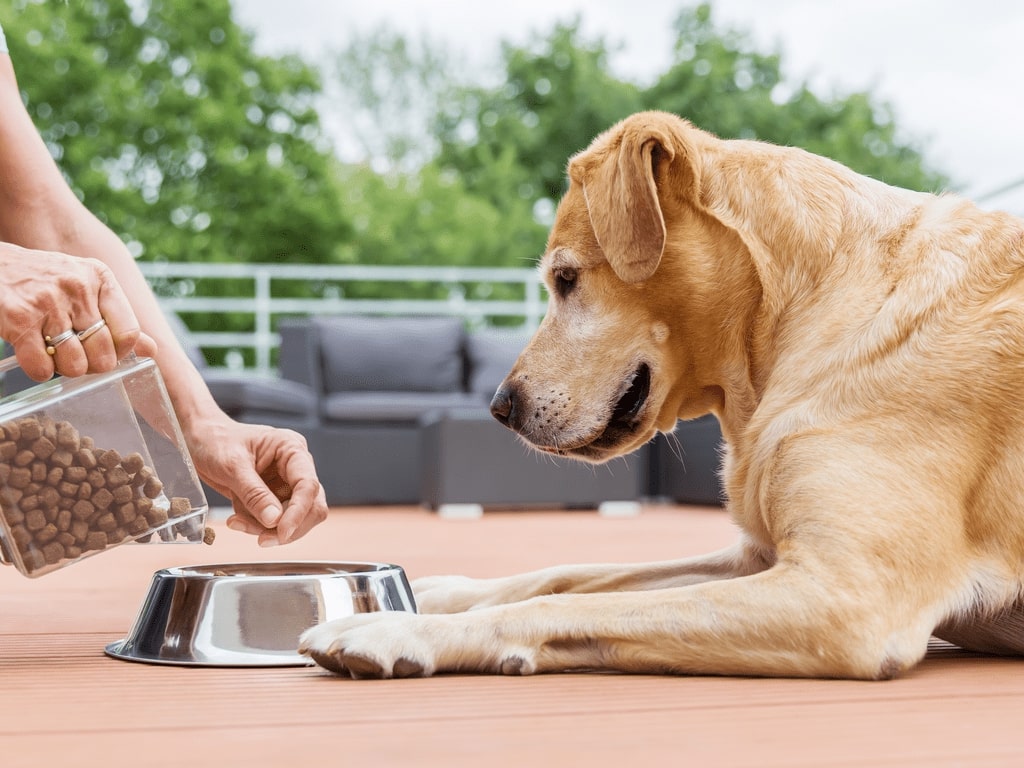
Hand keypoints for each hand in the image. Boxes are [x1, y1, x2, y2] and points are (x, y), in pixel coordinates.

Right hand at [0, 242, 156, 379]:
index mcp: (100, 278)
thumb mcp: (85, 287)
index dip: (119, 352)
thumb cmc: (43, 281)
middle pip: (104, 355)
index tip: (104, 350)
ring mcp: (48, 302)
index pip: (129, 332)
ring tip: (53, 351)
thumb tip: (152, 351)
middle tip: (75, 354)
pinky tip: (33, 355)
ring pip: (75, 365)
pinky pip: (42, 368)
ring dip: (63, 368)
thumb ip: (118, 318)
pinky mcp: (19, 319)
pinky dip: (39, 371)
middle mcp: (78, 287)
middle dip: (91, 365)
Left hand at [185, 416, 327, 545]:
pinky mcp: (272, 497)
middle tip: (262, 539)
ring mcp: (285, 484)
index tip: (282, 532)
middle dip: (287, 526)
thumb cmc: (215, 440)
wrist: (199, 440)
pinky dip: (256, 526)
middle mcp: (294, 467)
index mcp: (291, 449)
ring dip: (267, 528)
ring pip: (293, 518)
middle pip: (311, 506)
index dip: (298, 512)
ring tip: (237, 522)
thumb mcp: (232, 466)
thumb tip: (274, 520)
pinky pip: (273, 521)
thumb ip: (254, 493)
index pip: (308, 485)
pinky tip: (237, 518)